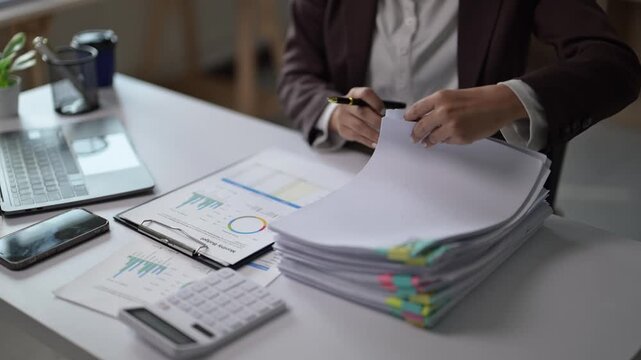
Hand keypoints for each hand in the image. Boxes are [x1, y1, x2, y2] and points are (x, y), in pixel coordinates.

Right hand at [329, 87, 384, 147]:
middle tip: (387, 128)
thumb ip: (378, 106)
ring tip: (382, 138)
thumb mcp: (367, 102)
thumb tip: (396, 118)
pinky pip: (356, 136)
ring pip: (359, 126)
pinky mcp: (342, 130)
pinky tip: (375, 143)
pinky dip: (367, 140)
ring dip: (373, 134)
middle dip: (376, 121)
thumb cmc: (361, 108)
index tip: (384, 112)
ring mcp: (342, 117)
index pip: (365, 94)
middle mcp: (346, 104)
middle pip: (362, 112)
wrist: (342, 115)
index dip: (376, 102)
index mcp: (355, 93)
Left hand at [404, 85, 527, 146]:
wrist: (499, 104)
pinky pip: (446, 142)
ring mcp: (451, 126)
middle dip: (415, 134)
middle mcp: (443, 111)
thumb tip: (421, 119)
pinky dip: (446, 141)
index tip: (406, 123)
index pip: (415, 110)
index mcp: (440, 98)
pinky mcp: (460, 137)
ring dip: (429, 141)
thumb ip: (436, 107)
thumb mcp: (452, 96)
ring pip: (431, 138)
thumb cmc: (477, 99)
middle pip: (420, 127)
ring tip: (428, 142)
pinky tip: (450, 137)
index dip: (408, 119)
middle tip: (413, 138)